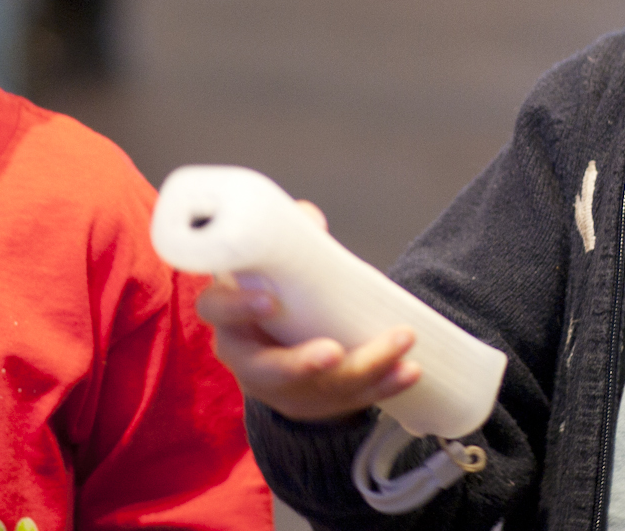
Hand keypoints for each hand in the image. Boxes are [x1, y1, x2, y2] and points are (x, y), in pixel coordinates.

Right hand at [194, 200, 421, 422]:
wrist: (277, 343)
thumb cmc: (272, 292)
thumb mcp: (270, 266)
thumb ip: (287, 239)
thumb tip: (310, 219)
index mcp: (226, 316)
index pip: (215, 310)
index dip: (237, 307)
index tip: (270, 301)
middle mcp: (246, 358)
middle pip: (265, 371)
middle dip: (301, 364)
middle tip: (334, 351)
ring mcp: (279, 389)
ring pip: (317, 389)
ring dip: (363, 369)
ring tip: (400, 347)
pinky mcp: (312, 405)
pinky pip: (349, 401)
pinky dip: (383, 385)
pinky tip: (409, 370)